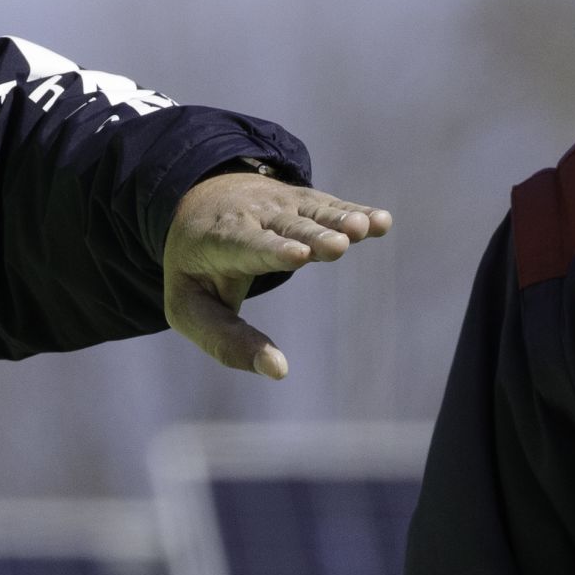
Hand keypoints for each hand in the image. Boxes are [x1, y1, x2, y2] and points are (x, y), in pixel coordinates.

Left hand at [164, 172, 390, 377]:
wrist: (200, 204)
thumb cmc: (195, 270)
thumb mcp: (190, 310)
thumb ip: (226, 342)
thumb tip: (279, 371)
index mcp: (217, 242)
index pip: (246, 246)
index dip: (272, 251)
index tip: (299, 257)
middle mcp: (252, 218)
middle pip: (286, 231)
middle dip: (313, 238)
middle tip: (338, 247)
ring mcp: (281, 207)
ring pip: (312, 215)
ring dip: (339, 221)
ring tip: (365, 228)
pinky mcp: (305, 203)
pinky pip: (332, 209)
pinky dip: (358, 214)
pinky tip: (383, 222)